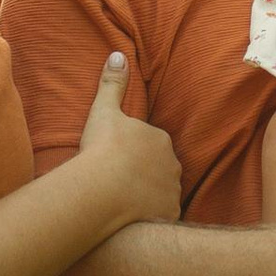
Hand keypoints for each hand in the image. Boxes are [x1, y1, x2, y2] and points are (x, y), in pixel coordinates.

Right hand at [76, 50, 180, 231]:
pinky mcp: (168, 216)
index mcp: (160, 139)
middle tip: (119, 182)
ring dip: (148, 197)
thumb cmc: (102, 149)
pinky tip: (133, 221)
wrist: (103, 190)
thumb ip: (112, 84)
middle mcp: (173, 165)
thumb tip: (118, 54)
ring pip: (162, 193)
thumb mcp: (104, 111)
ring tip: (124, 203)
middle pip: (160, 169)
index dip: (133, 152)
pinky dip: (150, 218)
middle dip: (145, 174)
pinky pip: (161, 217)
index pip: (151, 145)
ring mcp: (172, 192)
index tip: (116, 160)